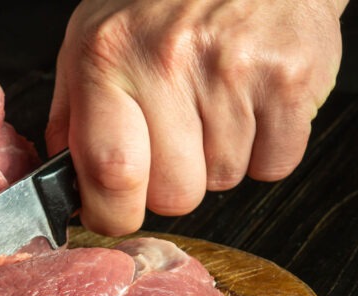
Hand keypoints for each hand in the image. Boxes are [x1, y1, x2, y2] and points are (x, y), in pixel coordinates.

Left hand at [46, 0, 347, 235]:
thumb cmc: (163, 1)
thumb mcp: (92, 40)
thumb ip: (73, 117)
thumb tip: (67, 187)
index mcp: (107, 57)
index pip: (110, 172)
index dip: (113, 212)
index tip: (115, 212)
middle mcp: (168, 60)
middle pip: (175, 194)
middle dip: (174, 182)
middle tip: (176, 137)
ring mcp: (233, 68)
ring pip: (225, 180)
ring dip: (220, 158)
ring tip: (215, 103)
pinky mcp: (290, 76)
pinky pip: (274, 165)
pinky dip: (267, 148)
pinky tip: (252, 104)